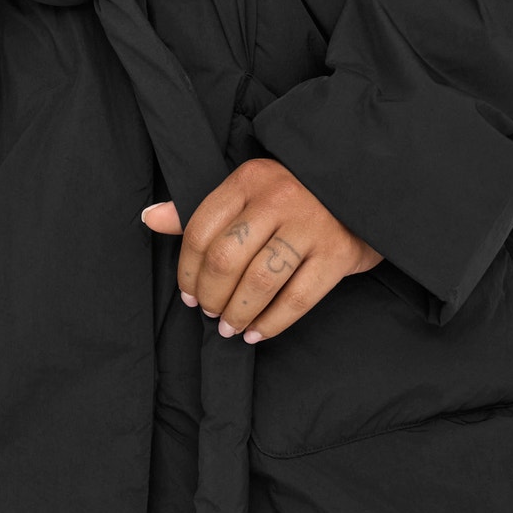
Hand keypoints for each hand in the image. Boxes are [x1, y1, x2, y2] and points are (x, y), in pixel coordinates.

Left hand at [141, 157, 381, 342]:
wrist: (362, 186)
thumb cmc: (295, 194)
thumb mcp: (248, 190)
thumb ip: (201, 209)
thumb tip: (150, 218)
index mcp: (249, 179)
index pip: (201, 229)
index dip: (188, 270)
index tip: (188, 293)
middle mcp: (278, 198)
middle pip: (226, 259)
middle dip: (210, 295)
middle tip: (208, 312)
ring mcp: (310, 226)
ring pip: (259, 282)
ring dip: (238, 313)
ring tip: (230, 327)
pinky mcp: (337, 253)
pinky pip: (297, 299)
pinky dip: (272, 323)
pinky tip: (258, 333)